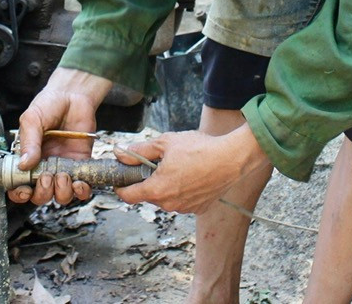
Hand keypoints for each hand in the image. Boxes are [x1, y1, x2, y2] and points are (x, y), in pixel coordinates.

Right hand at [10, 68, 112, 206]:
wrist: (73, 95)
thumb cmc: (48, 105)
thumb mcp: (32, 119)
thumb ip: (29, 141)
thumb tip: (24, 165)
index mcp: (28, 159)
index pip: (19, 185)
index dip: (19, 194)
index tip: (24, 190)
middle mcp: (44, 167)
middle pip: (40, 196)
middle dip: (42, 193)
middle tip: (46, 177)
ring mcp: (63, 168)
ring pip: (61, 196)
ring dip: (61, 192)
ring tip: (63, 175)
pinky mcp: (82, 166)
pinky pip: (82, 188)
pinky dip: (82, 191)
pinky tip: (80, 182)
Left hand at [114, 125, 265, 214]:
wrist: (230, 159)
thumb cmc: (198, 149)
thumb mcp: (164, 143)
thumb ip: (139, 150)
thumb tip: (120, 153)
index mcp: (157, 189)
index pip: (128, 196)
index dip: (121, 187)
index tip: (121, 180)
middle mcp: (169, 204)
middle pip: (148, 195)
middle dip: (148, 181)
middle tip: (156, 164)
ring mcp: (185, 208)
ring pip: (166, 198)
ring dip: (167, 186)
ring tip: (179, 167)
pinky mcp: (198, 208)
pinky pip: (183, 200)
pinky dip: (183, 190)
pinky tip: (192, 175)